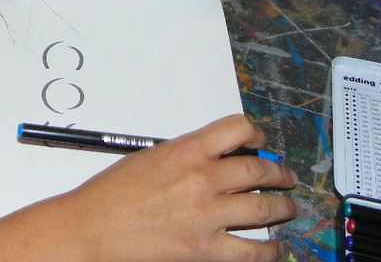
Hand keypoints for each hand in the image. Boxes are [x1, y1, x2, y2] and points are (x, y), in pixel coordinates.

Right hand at [42, 115, 298, 261]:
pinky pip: (252, 250)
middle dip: (279, 174)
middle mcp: (202, 178)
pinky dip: (270, 249)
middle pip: (258, 170)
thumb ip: (183, 157)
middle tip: (286, 177)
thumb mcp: (148, 158)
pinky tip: (275, 247)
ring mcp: (207, 215)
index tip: (261, 143)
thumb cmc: (109, 194)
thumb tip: (209, 161)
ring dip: (282, 207)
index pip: (237, 129)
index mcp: (186, 151)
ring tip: (288, 207)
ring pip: (264, 208)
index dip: (257, 135)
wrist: (92, 228)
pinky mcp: (205, 248)